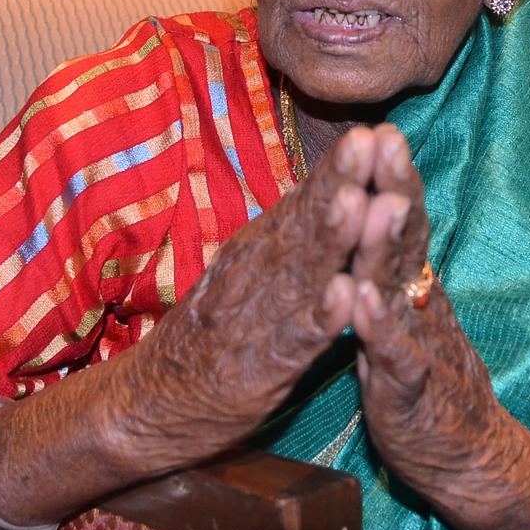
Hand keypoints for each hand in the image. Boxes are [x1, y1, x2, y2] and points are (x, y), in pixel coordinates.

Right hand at [110, 126, 376, 475]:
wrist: (155, 400)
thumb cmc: (222, 329)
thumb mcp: (255, 268)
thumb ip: (294, 232)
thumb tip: (336, 185)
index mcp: (264, 247)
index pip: (307, 199)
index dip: (340, 166)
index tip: (375, 129)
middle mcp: (260, 271)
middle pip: (306, 222)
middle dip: (340, 181)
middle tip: (368, 142)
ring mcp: (258, 316)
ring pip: (303, 271)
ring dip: (334, 237)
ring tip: (360, 201)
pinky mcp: (259, 366)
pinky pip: (295, 338)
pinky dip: (321, 317)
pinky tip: (346, 297)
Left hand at [349, 126, 527, 529]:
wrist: (468, 459)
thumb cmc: (425, 380)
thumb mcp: (405, 314)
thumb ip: (391, 268)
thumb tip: (379, 214)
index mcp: (410, 286)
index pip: (401, 220)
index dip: (389, 175)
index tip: (375, 126)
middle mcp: (417, 304)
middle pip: (406, 237)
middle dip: (394, 185)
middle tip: (385, 136)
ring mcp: (418, 343)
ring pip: (401, 287)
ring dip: (389, 244)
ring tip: (381, 201)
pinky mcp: (409, 390)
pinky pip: (394, 355)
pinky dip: (379, 328)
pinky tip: (364, 302)